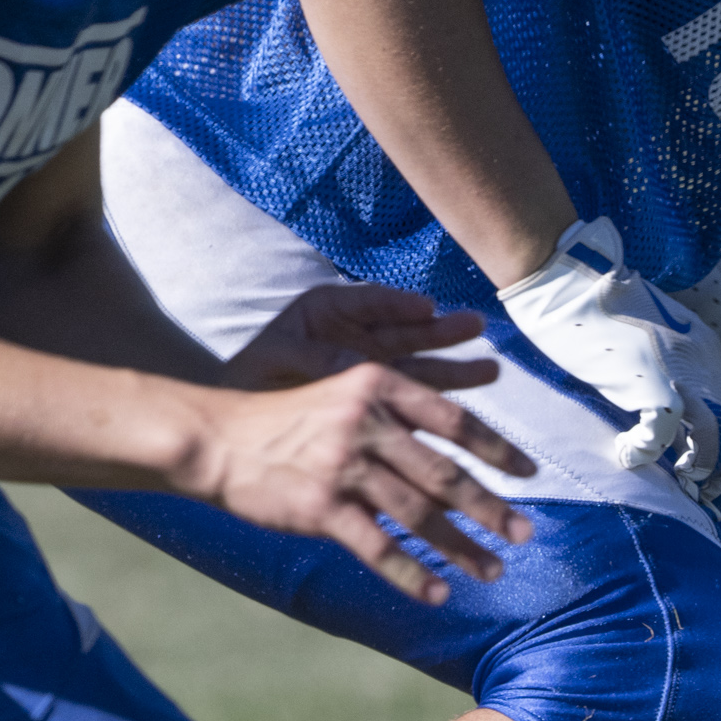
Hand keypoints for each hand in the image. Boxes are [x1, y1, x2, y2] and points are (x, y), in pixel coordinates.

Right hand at [180, 367, 538, 603]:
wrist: (215, 440)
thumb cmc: (280, 422)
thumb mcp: (340, 400)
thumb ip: (393, 422)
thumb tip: (448, 464)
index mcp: (377, 389)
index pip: (454, 420)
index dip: (498, 448)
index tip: (530, 473)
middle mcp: (366, 424)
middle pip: (445, 473)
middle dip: (491, 508)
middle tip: (524, 533)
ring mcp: (343, 467)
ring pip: (419, 515)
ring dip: (462, 547)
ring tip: (493, 570)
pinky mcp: (320, 508)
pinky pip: (377, 548)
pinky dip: (412, 574)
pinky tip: (438, 594)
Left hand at [227, 282, 503, 393]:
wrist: (230, 420)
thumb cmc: (247, 375)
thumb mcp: (279, 356)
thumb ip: (319, 357)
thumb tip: (363, 366)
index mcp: (328, 309)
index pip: (372, 300)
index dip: (400, 304)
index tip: (428, 307)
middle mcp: (356, 335)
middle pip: (406, 333)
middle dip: (442, 332)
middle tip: (477, 326)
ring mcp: (368, 370)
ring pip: (417, 369)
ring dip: (452, 370)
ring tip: (490, 371)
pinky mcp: (374, 403)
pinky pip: (409, 402)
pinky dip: (433, 407)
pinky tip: (461, 415)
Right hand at [497, 215, 720, 503]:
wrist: (570, 280)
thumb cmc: (590, 310)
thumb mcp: (642, 342)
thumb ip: (659, 372)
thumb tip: (657, 412)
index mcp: (706, 352)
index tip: (709, 480)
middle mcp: (705, 364)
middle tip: (705, 503)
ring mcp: (682, 373)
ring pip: (713, 443)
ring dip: (698, 473)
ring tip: (680, 490)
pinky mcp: (651, 382)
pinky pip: (661, 436)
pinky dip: (645, 453)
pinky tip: (626, 456)